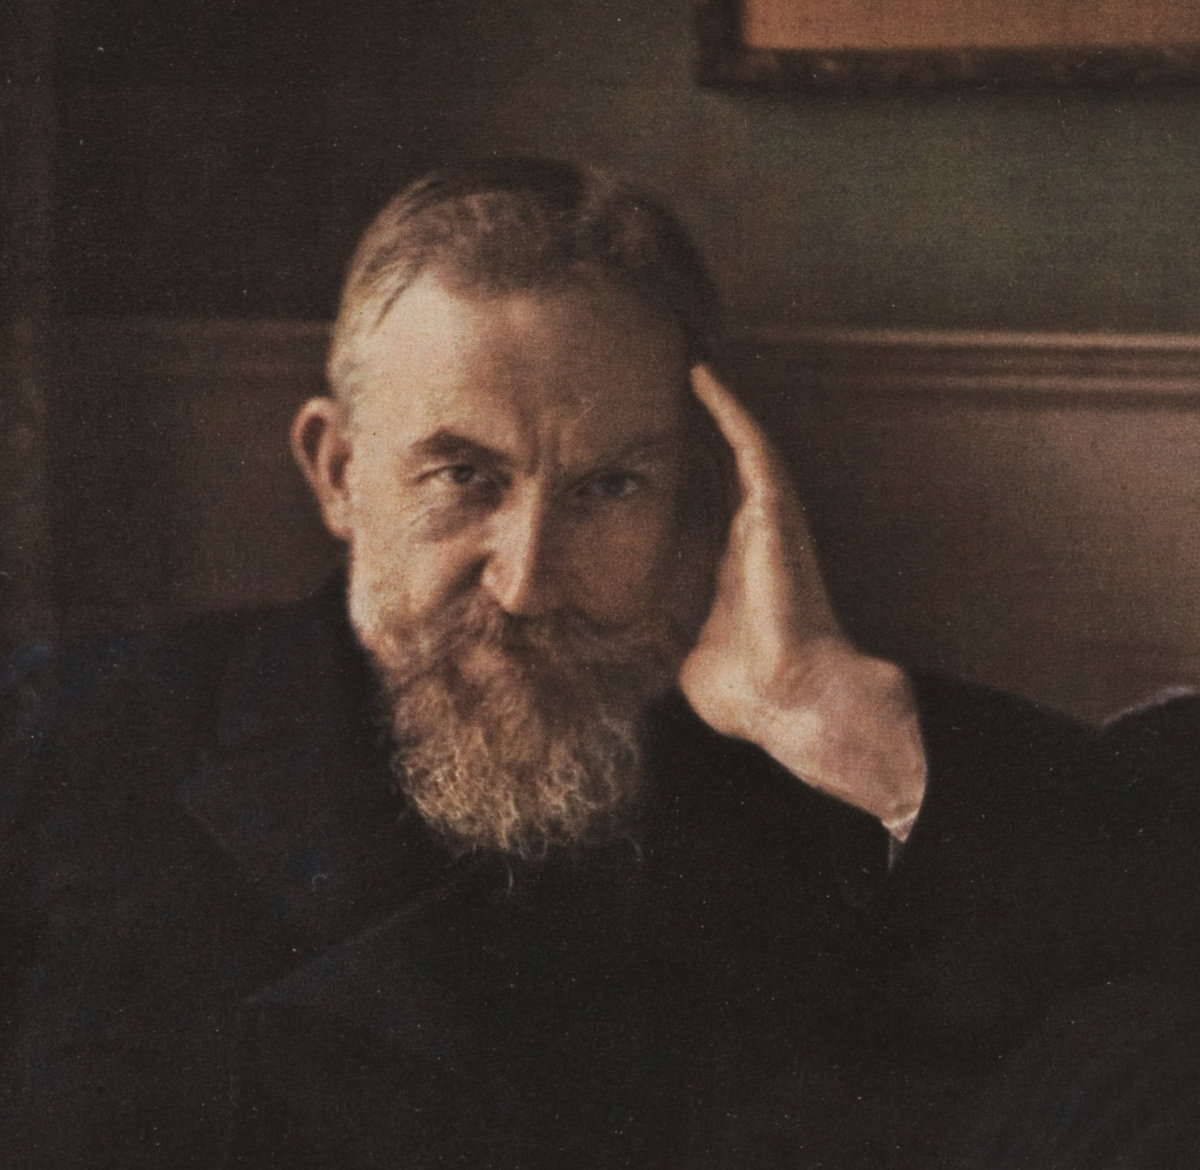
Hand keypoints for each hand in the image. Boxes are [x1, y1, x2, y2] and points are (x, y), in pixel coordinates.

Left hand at [679, 365, 925, 831]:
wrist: (791, 701)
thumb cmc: (749, 691)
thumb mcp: (690, 659)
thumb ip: (669, 642)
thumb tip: (634, 648)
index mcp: (733, 572)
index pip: (706, 511)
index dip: (684, 478)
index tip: (652, 452)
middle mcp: (753, 538)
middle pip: (725, 468)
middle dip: (701, 429)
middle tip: (668, 384)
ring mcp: (767, 521)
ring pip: (742, 446)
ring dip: (717, 406)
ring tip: (689, 363)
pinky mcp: (775, 511)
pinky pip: (753, 446)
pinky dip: (729, 410)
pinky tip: (703, 376)